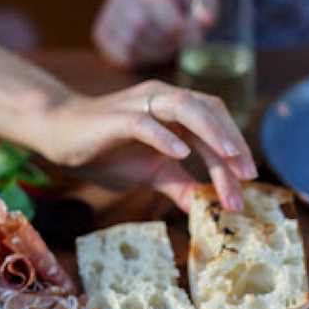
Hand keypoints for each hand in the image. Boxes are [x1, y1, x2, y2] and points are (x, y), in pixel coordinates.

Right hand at [38, 80, 256, 211]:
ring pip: (185, 109)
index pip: (215, 125)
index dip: (236, 149)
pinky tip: (180, 153)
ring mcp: (139, 105)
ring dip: (210, 132)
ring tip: (228, 157)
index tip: (249, 182)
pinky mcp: (116, 118)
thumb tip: (203, 209)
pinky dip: (165, 137)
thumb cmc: (105, 150)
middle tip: (247, 176)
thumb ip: (178, 185)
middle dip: (231, 143)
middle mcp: (162, 99)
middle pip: (209, 112)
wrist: (59, 134)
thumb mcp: (150, 174)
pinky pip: (145, 123)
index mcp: (175, 111)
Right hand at [93, 0, 213, 66]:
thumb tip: (204, 21)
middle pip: (139, 26)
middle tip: (181, 43)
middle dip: (165, 41)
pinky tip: (152, 49)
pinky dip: (139, 59)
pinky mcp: (102, 33)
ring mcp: (108, 13)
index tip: (196, 40)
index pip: (153, 3)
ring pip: (129, 44)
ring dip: (155, 52)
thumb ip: (205, 2)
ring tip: (168, 44)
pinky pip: (119, 56)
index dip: (177, 27)